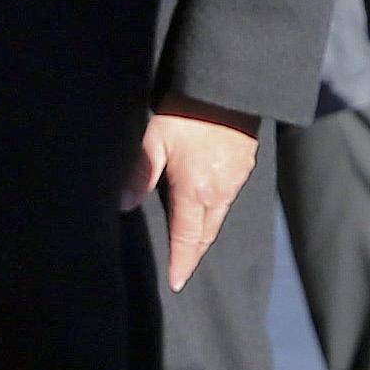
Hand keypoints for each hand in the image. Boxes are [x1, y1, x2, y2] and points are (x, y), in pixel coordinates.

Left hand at [127, 96, 260, 291]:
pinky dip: (217, 210)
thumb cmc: (187, 112)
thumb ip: (140, 174)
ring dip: (206, 233)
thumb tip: (123, 205)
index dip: (181, 262)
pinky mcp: (246, 164)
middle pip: (207, 234)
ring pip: (220, 216)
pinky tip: (208, 205)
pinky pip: (229, 197)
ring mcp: (236, 178)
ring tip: (193, 242)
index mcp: (196, 192)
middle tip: (183, 268)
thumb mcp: (155, 140)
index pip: (187, 239)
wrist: (227, 87)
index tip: (176, 283)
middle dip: (195, 254)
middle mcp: (220, 192)